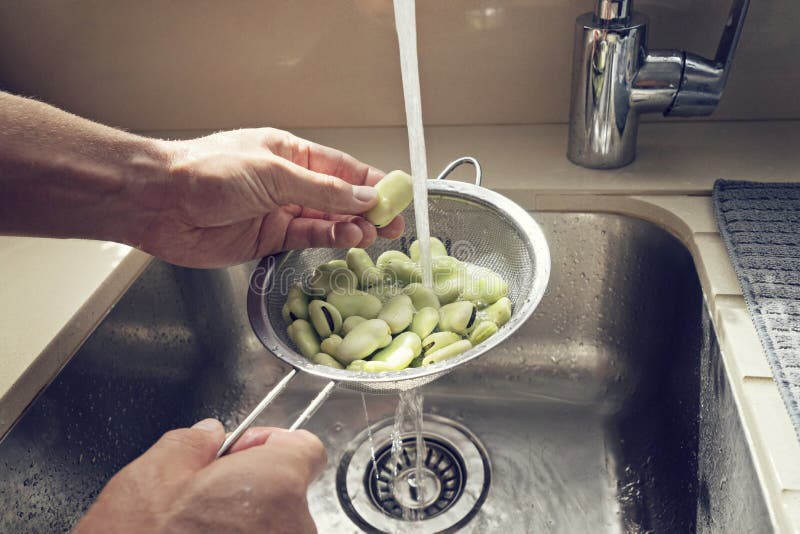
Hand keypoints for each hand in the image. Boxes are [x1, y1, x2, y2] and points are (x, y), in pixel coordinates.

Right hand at [73, 419, 325, 533]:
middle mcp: (294, 526)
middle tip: (207, 496)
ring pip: (276, 525)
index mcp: (276, 484)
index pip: (306, 448)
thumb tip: (208, 434)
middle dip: (253, 485)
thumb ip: (193, 442)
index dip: (269, 443)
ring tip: (200, 530)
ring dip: (247, 522)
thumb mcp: (153, 474)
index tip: (240, 451)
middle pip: (289, 489)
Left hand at [138, 128, 403, 267]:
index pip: (343, 168)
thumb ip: (323, 190)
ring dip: (351, 228)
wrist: (159, 203)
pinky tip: (347, 239)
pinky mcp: (268, 240)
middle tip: (395, 225)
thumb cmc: (208, 171)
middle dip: (368, 210)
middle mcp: (288, 182)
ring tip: (373, 234)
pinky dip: (329, 240)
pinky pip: (307, 239)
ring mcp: (279, 212)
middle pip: (340, 198)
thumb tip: (365, 197)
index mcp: (291, 153)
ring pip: (327, 221)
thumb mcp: (274, 173)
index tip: (399, 196)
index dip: (373, 182)